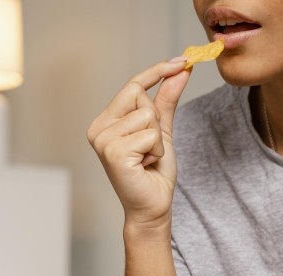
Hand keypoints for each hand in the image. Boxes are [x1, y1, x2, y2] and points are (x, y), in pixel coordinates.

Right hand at [87, 58, 190, 228]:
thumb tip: (182, 70)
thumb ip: (167, 100)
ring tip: (148, 158)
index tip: (184, 60)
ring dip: (158, 139)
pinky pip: (150, 134)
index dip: (157, 71)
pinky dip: (157, 150)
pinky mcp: (114, 153)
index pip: (132, 84)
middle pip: (140, 95)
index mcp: (105, 121)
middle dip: (156, 120)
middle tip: (151, 148)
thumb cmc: (154, 173)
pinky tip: (146, 166)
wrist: (152, 207)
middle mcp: (98, 128)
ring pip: (147, 115)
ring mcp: (103, 140)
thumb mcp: (162, 130)